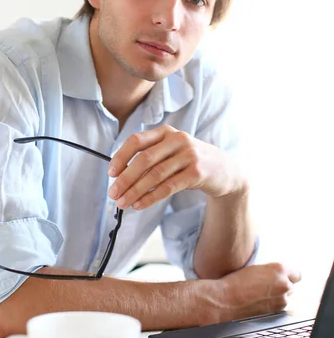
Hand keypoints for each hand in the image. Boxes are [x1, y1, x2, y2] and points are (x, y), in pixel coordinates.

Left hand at [108, 125, 244, 209]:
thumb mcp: (172, 151)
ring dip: (135, 191)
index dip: (121, 157)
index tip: (111, 173)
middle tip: (113, 193)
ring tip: (122, 203)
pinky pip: (168, 187)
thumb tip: (120, 176)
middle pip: (144, 160)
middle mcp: (177, 139)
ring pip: (154, 175)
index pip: (136, 141)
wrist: (225, 171)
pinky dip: (151, 197)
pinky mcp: (197, 173)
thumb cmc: (191, 162)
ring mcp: (189, 155)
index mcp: (166, 132)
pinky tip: (139, 205)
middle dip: (125, 178)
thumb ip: (150, 157)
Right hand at [210, 263, 301, 322]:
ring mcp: (281, 300)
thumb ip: (273, 272)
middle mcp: (284, 284)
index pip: (297, 274)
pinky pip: (280, 306)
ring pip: (286, 297)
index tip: (283, 276)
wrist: (226, 300)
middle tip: (268, 284)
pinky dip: (273, 304)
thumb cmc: (236, 282)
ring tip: (261, 293)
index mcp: (280, 269)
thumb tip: (279, 276)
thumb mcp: (257, 268)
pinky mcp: (276, 311)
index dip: (289, 275)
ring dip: (278, 295)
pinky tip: (260, 300)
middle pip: (292, 286)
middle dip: (283, 285)